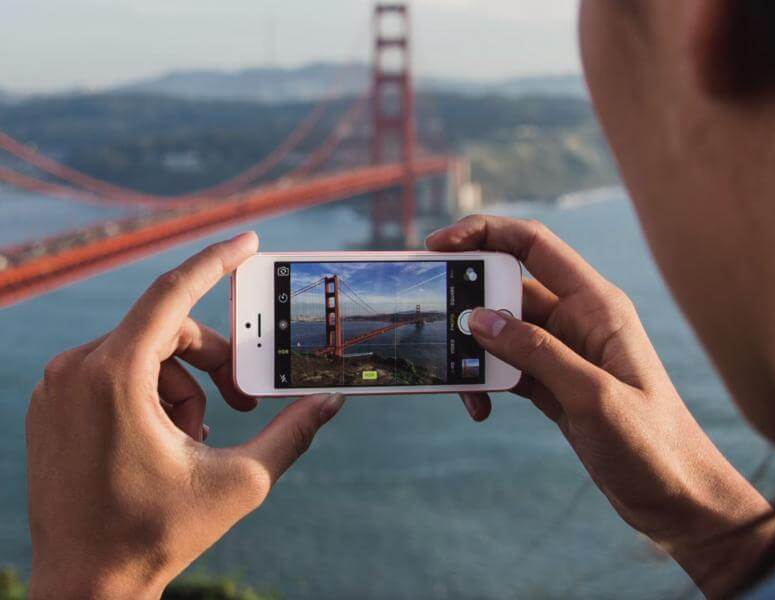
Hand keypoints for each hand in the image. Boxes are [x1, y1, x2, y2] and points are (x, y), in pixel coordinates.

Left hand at [26, 232, 345, 599]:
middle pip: (167, 329)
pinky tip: (162, 441)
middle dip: (215, 359)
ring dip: (183, 387)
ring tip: (195, 439)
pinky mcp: (54, 404)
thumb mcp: (240, 481)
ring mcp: (59, 387)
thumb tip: (331, 401)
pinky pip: (116, 372)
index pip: (171, 293)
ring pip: (144, 353)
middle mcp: (77, 370)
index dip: (216, 261)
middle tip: (243, 399)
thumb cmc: (155, 534)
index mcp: (114, 378)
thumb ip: (291, 433)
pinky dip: (150, 395)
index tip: (249, 241)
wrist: (84, 586)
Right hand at [428, 216, 774, 595]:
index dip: (485, 233)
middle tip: (435, 322)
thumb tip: (477, 318)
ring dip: (473, 351)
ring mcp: (562, 352)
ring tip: (458, 381)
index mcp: (596, 305)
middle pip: (507, 288)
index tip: (439, 244)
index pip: (534, 245)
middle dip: (467, 302)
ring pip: (501, 332)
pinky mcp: (552, 383)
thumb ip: (535, 352)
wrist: (675, 498)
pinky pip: (505, 367)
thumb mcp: (591, 395)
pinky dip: (485, 380)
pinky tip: (480, 407)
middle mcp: (577, 320)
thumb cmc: (651, 444)